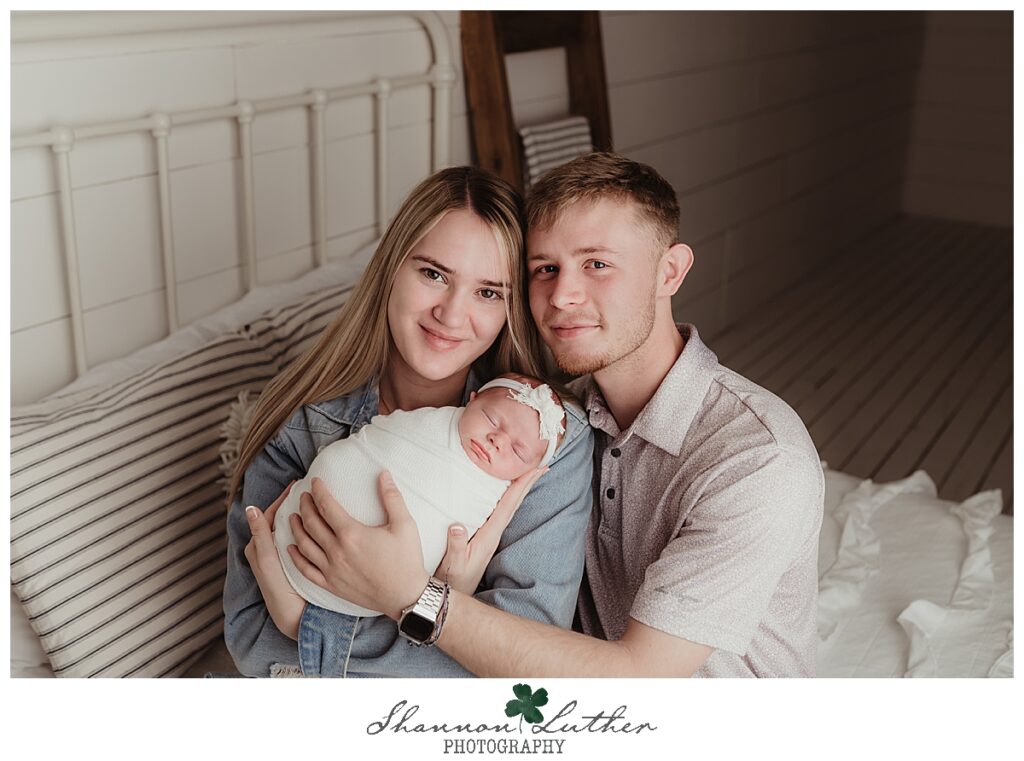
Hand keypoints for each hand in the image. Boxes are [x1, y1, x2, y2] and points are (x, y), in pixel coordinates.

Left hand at [243, 481, 305, 639]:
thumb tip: (249, 508)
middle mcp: (266, 552)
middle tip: (308, 490)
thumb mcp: (267, 561)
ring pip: (289, 529)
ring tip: (314, 503)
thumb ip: (260, 535)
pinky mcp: (292, 566)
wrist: (295, 619)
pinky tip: (318, 526)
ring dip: (300, 515)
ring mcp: (280, 559)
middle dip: (292, 504)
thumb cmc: (279, 592)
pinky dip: (306, 530)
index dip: (283, 499)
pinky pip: (298, 540)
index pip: (269, 515)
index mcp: (257, 548)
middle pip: (279, 520)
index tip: (298, 485)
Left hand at [287, 473, 428, 619]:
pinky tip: (291, 548)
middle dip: (305, 506)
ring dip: (296, 528)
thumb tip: (384, 474)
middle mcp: (337, 551)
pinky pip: (306, 570)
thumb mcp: (405, 524)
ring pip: (304, 545)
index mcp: (352, 534)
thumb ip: (392, 497)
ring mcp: (331, 569)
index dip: (319, 491)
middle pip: (312, 523)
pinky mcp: (331, 584)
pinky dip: (296, 557)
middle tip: (304, 496)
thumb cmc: (406, 560)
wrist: (405, 596)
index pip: (327, 506)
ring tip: (293, 516)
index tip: (315, 481)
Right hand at [436, 466, 547, 594]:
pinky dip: (507, 499)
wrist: (449, 599)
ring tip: (528, 474)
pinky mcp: (483, 539)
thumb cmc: (450, 582)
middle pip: (514, 503)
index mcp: (488, 536)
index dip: (521, 486)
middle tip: (542, 464)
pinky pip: (499, 512)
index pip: (508, 505)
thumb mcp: (451, 564)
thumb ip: (455, 545)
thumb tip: (457, 525)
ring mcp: (489, 537)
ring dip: (519, 490)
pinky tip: (507, 495)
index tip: (536, 470)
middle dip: (527, 483)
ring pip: (508, 507)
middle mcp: (493, 534)